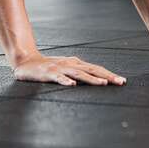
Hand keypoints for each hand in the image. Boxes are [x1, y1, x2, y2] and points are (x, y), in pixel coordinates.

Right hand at [12, 53, 126, 85]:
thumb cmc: (48, 67)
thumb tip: (97, 81)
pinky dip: (66, 81)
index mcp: (76, 63)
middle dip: (107, 76)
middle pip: (91, 69)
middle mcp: (70, 64)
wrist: (26, 61)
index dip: (110, 74)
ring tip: (102, 84)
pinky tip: (72, 86)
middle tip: (120, 82)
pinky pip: (58, 78)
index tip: (122, 81)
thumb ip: (79, 74)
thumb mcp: (66, 68)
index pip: (96, 68)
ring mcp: (59, 68)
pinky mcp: (48, 73)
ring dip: (91, 79)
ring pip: (78, 74)